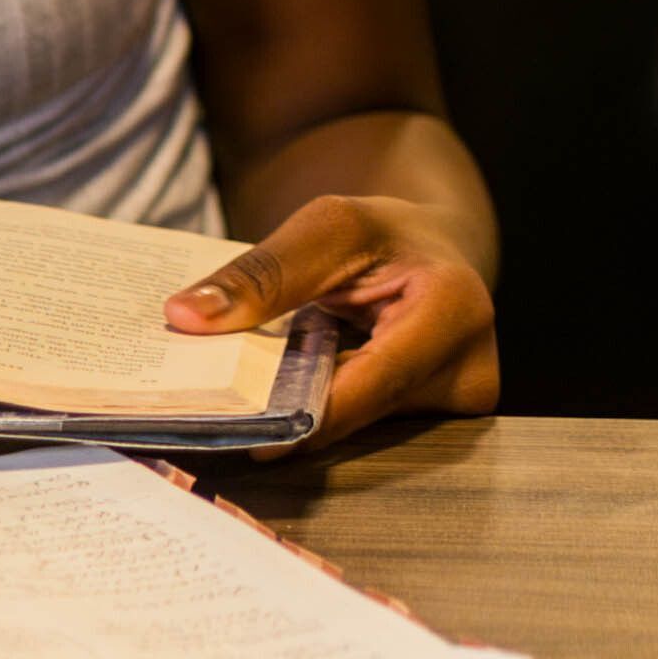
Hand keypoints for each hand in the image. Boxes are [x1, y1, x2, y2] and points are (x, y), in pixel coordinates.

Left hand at [166, 193, 498, 440]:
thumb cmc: (385, 233)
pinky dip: (326, 414)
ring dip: (311, 414)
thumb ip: (262, 273)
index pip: (374, 381)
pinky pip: (368, 431)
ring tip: (260, 394)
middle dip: (298, 413)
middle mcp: (471, 373)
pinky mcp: (439, 427)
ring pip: (364, 431)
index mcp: (455, 312)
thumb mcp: (326, 227)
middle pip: (366, 415)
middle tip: (230, 409)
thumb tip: (186, 317)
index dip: (309, 412)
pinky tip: (294, 395)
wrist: (435, 252)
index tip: (247, 431)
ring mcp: (460, 409)